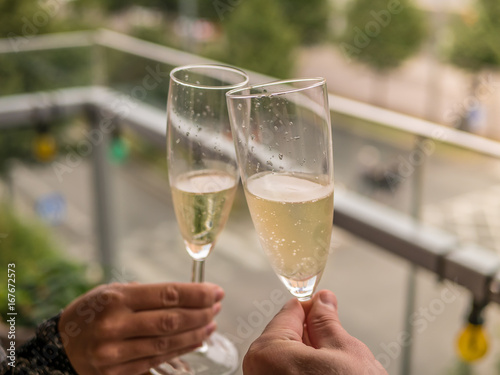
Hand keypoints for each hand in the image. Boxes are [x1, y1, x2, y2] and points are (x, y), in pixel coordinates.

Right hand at [59, 282, 223, 374]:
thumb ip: (147, 293)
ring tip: (211, 324)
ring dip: (196, 333)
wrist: (62, 345)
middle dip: (201, 313)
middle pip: (171, 320)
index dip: (197, 294)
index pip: (168, 294)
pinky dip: (181, 349)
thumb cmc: (93, 311)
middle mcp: (116, 325)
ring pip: (167, 343)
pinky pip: (157, 360)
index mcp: (117, 298)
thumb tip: (188, 296)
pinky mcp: (118, 372)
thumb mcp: (113, 291)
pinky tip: (195, 340)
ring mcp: (115, 352)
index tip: (216, 292)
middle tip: (216, 307)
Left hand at [243, 290, 386, 374]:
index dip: (314, 309)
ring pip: (288, 360)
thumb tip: (322, 300)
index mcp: (268, 352)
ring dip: (312, 360)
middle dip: (313, 339)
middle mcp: (256, 372)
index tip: (328, 308)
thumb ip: (327, 321)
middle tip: (338, 350)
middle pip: (286, 337)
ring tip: (336, 372)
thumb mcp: (345, 351)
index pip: (290, 312)